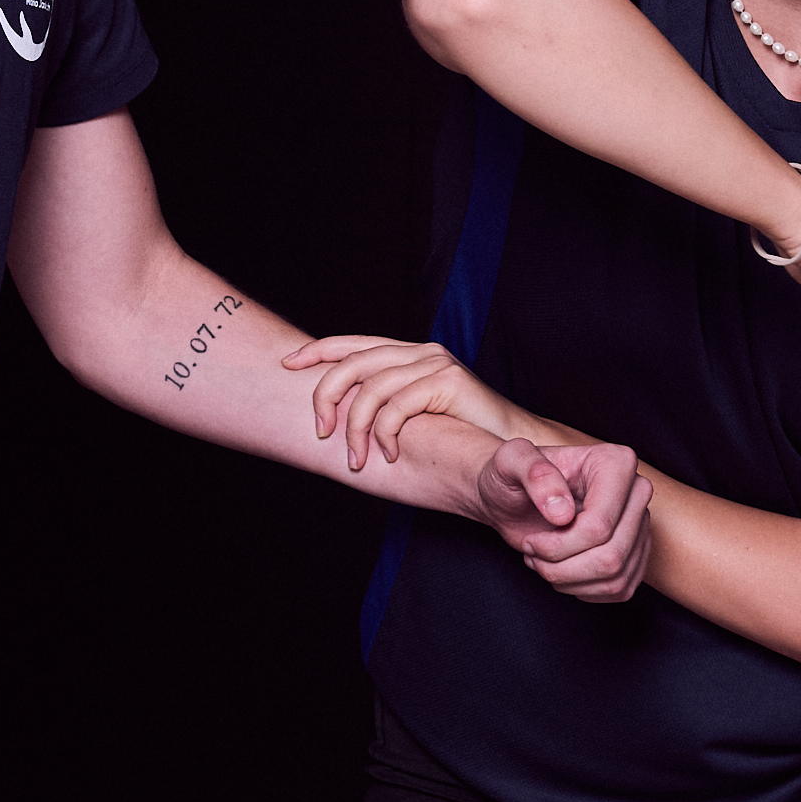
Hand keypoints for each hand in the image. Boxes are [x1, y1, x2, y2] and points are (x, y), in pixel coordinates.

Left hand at [283, 335, 517, 469]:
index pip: (352, 343)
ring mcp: (435, 362)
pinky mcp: (449, 381)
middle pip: (353, 362)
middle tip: (321, 431)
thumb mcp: (414, 417)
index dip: (317, 350)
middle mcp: (419, 351)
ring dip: (355, 428)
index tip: (287, 364)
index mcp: (407, 355)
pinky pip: (397, 406)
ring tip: (357, 458)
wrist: (513, 447)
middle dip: (325, 396)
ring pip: (371, 388)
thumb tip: (334, 415)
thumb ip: (383, 407)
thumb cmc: (461, 437)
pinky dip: (386, 434)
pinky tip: (390, 455)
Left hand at [470, 436, 653, 602]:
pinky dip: (582, 589)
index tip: (531, 540)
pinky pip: (619, 589)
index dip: (559, 545)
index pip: (599, 526)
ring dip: (569, 580)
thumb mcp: (509, 462)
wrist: (511, 497)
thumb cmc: (510, 475)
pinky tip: (559, 570)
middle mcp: (636, 491)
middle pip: (611, 556)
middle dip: (562, 566)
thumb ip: (533, 473)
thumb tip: (563, 511)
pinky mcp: (635, 553)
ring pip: (616, 577)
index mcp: (615, 463)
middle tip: (533, 552)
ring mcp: (639, 524)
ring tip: (542, 562)